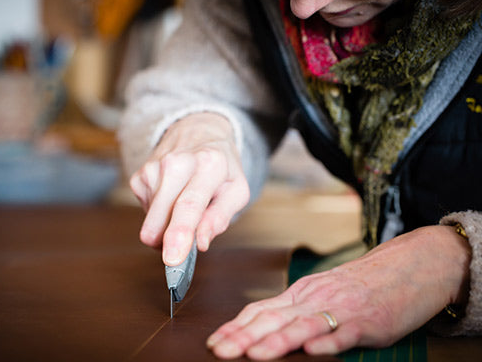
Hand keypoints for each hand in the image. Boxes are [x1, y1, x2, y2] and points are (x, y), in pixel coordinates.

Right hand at [129, 113, 249, 265]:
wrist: (197, 130)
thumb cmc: (220, 164)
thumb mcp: (236, 189)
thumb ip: (221, 217)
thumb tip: (200, 242)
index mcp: (208, 164)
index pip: (189, 204)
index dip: (179, 234)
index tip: (172, 259)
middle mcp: (176, 163)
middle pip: (162, 218)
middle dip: (169, 241)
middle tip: (187, 242)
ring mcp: (153, 168)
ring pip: (152, 222)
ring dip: (168, 225)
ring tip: (184, 204)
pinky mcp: (138, 176)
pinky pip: (146, 213)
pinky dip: (159, 213)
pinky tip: (171, 196)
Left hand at [207, 225, 471, 359]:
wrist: (406, 266)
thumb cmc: (361, 284)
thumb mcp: (321, 292)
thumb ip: (293, 309)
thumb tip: (258, 325)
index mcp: (301, 293)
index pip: (259, 310)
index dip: (234, 327)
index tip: (213, 342)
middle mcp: (314, 299)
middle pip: (273, 318)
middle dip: (243, 337)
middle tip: (219, 351)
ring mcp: (340, 309)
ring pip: (302, 326)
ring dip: (277, 341)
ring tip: (254, 355)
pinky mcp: (368, 321)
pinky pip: (344, 333)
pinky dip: (327, 342)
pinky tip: (313, 351)